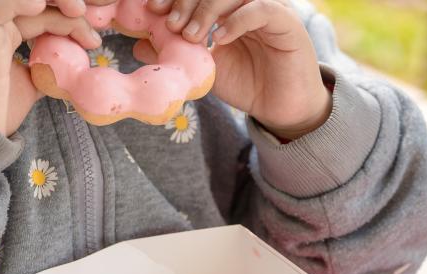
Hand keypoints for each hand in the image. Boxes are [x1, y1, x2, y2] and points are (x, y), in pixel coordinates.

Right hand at [0, 0, 111, 135]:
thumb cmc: (0, 113)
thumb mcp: (32, 84)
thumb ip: (47, 68)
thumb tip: (74, 64)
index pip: (33, 10)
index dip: (64, 16)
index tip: (92, 39)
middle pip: (22, 0)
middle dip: (57, 1)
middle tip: (84, 14)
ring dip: (44, 0)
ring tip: (76, 12)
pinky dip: (13, 4)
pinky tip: (38, 5)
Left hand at [141, 0, 332, 139]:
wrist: (281, 109)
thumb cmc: (246, 84)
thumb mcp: (203, 70)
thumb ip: (176, 54)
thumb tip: (139, 46)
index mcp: (226, 8)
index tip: (154, 10)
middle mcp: (246, 3)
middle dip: (187, 0)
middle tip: (172, 24)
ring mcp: (267, 9)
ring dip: (207, 9)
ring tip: (192, 35)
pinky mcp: (287, 23)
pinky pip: (261, 9)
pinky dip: (236, 20)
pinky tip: (219, 39)